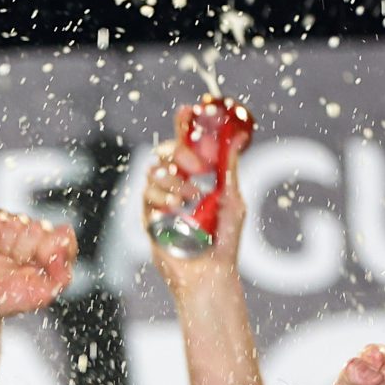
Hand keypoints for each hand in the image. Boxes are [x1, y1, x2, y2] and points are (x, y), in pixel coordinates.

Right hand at [0, 211, 75, 318]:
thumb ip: (60, 278)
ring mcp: (14, 226)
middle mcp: (36, 236)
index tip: (41, 261)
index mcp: (52, 253)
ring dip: (5, 246)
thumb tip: (66, 258)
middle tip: (15, 265)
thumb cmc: (5, 298)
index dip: (52, 247)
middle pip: (39, 229)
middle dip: (24, 251)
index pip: (64, 236)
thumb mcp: (39, 296)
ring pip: (17, 222)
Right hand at [143, 101, 251, 285]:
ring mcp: (160, 202)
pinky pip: (147, 197)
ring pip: (154, 174)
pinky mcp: (149, 219)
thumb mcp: (232, 199)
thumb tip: (236, 139)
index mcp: (196, 178)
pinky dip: (163, 198)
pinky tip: (178, 209)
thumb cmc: (224, 241)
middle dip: (178, 153)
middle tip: (195, 165)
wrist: (210, 273)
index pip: (186, 144)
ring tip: (192, 199)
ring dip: (175, 182)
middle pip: (164, 153)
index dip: (184, 125)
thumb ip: (228, 170)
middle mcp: (176, 186)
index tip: (188, 111)